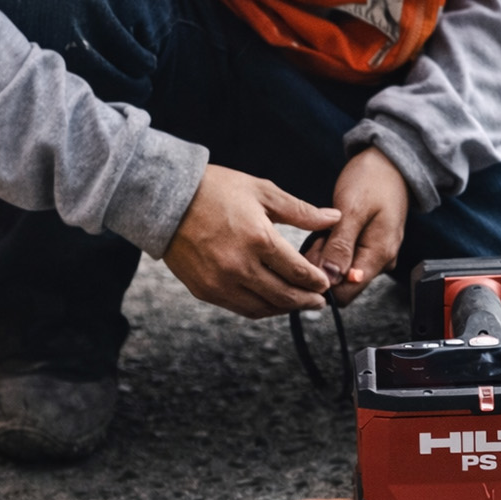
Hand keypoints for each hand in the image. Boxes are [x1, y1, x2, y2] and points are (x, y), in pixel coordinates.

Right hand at [163, 165, 341, 318]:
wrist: (166, 199)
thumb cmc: (216, 189)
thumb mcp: (263, 192)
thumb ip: (301, 211)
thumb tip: (334, 218)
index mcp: (258, 239)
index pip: (298, 272)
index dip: (317, 282)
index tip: (325, 283)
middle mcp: (240, 266)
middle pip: (284, 296)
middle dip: (307, 301)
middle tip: (319, 301)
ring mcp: (220, 282)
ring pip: (263, 308)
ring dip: (284, 309)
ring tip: (297, 303)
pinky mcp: (205, 290)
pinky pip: (240, 308)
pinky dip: (260, 308)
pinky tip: (269, 301)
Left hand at [306, 147, 409, 305]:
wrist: (389, 162)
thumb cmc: (373, 179)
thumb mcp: (352, 209)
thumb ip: (341, 246)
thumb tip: (330, 279)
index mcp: (379, 256)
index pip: (346, 293)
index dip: (322, 280)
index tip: (314, 254)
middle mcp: (380, 261)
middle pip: (342, 284)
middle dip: (322, 265)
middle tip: (319, 236)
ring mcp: (375, 255)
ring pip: (341, 271)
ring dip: (325, 255)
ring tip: (325, 230)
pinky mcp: (368, 247)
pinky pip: (345, 258)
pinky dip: (331, 247)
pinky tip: (329, 231)